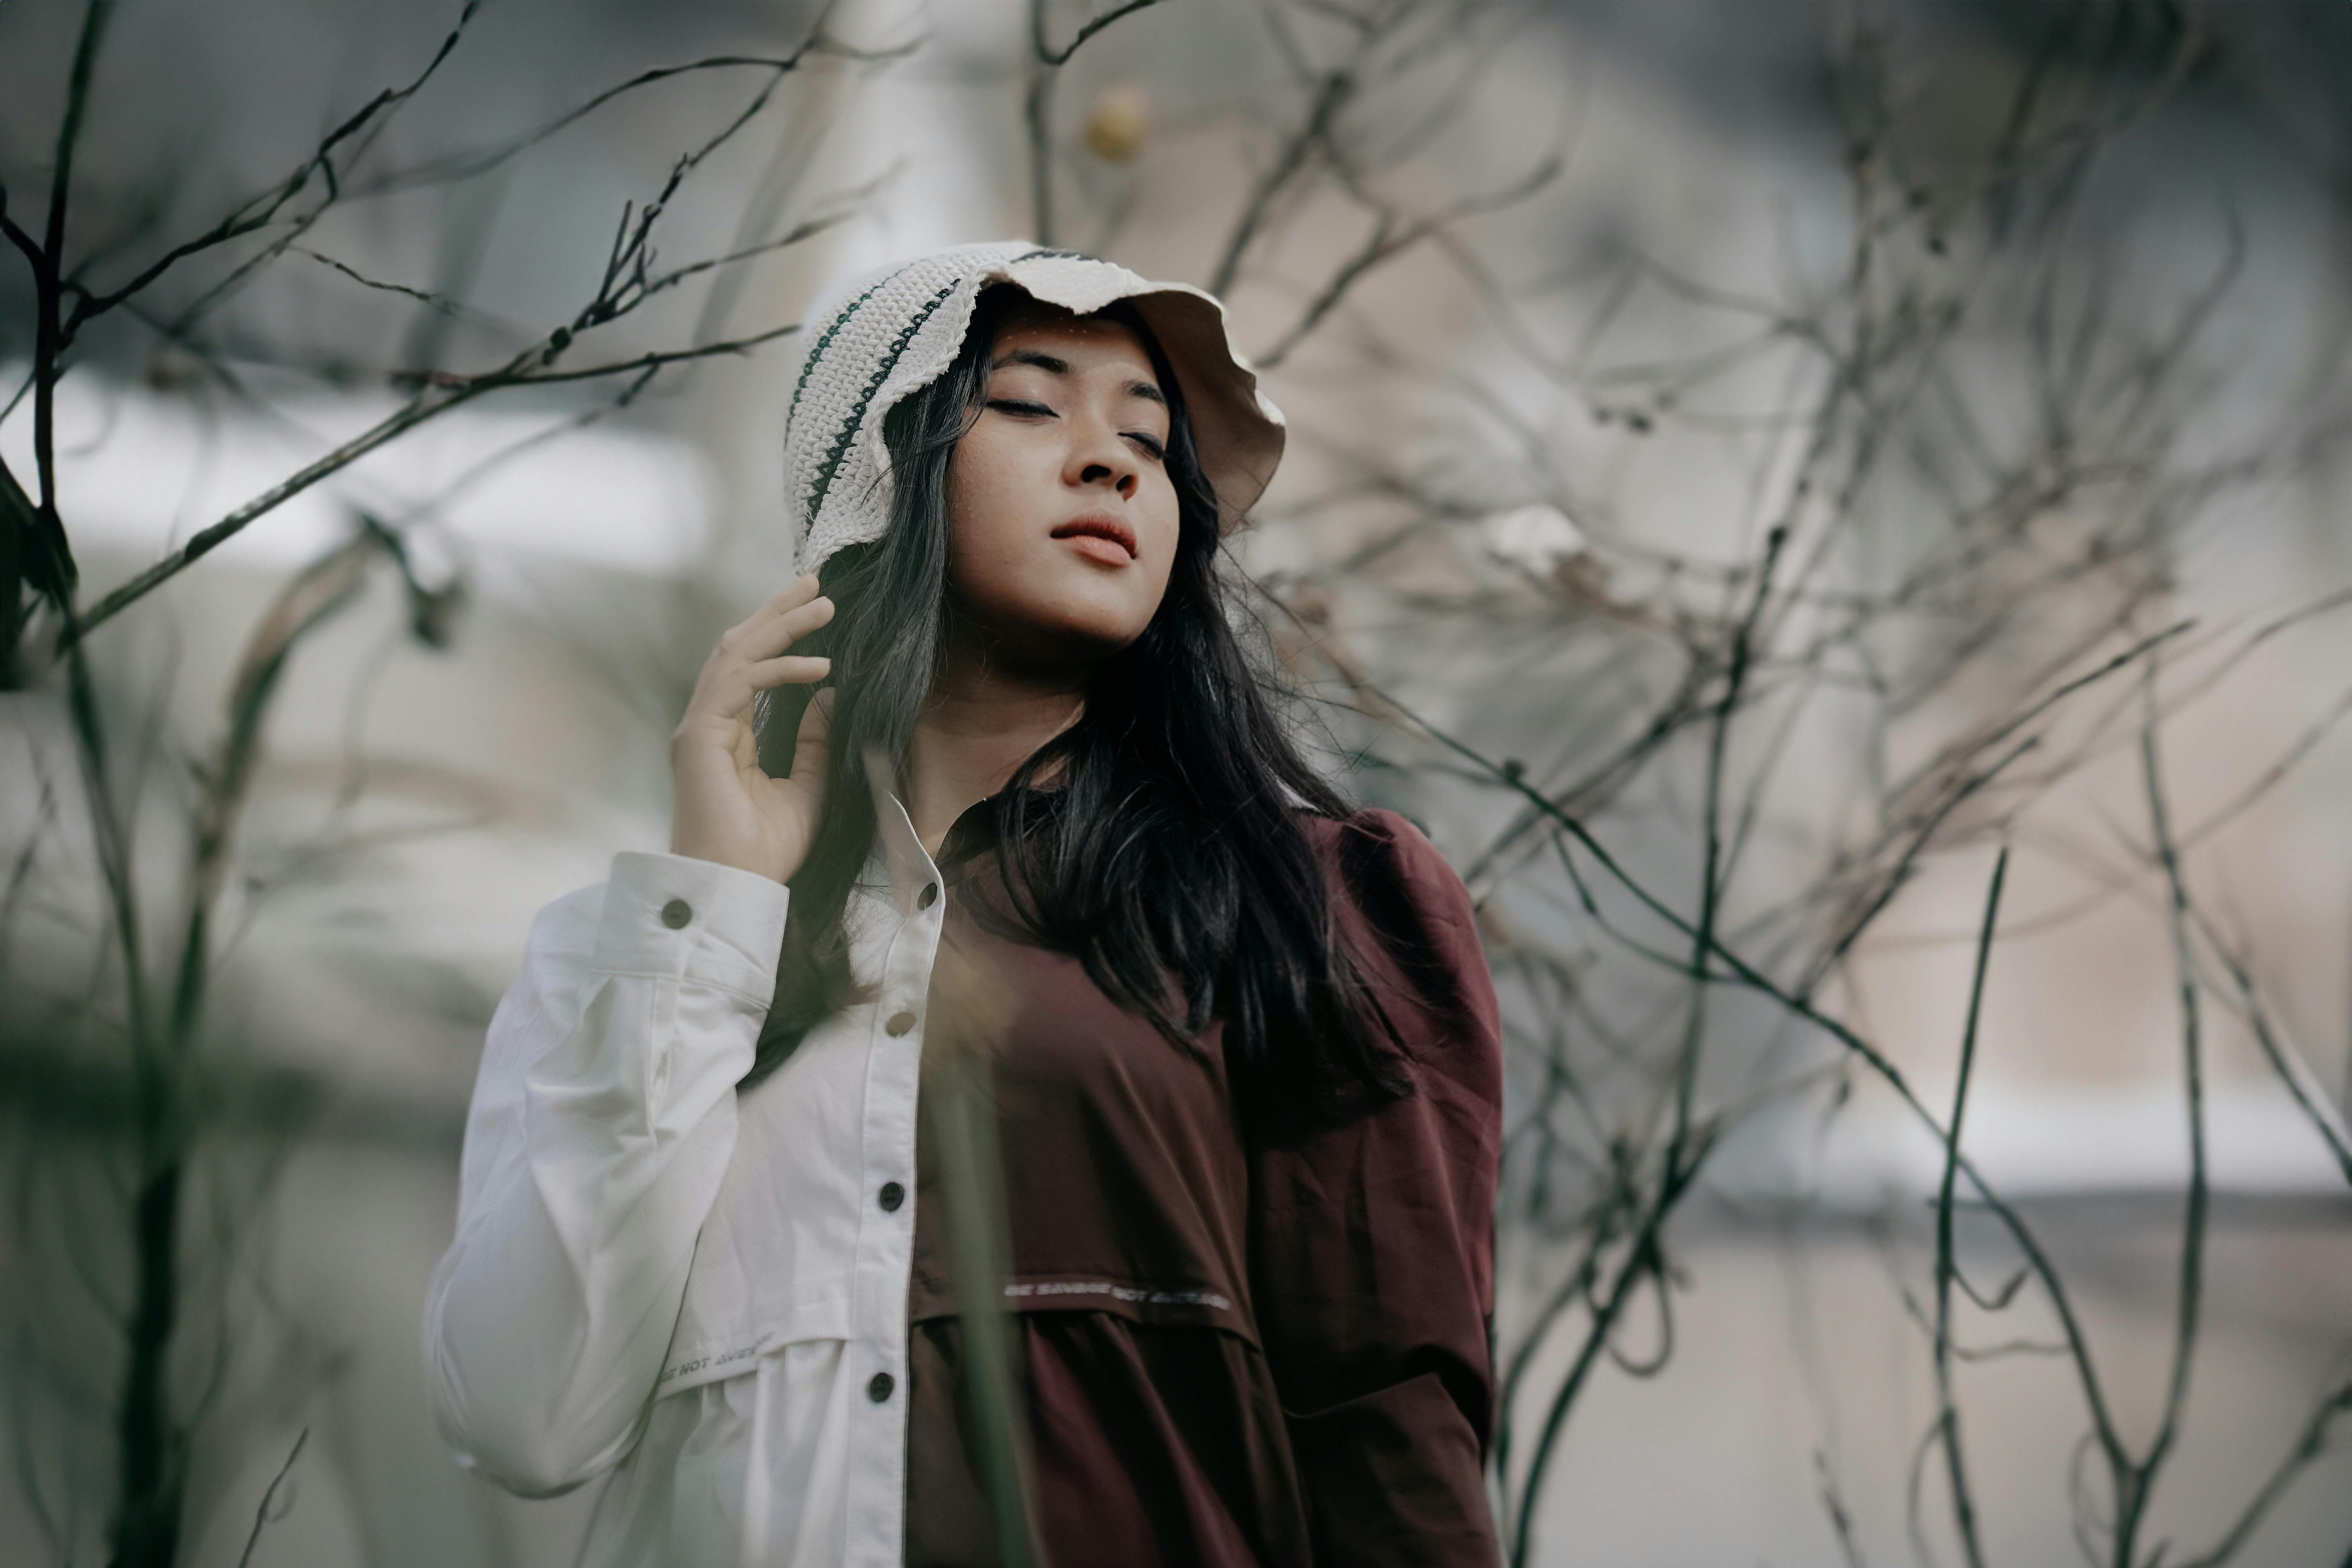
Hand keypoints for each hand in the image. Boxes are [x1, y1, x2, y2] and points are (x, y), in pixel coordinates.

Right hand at [669, 573, 835, 882]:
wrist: (736, 887)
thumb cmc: (765, 851)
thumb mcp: (808, 788)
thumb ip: (813, 742)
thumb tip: (830, 697)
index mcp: (726, 734)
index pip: (750, 667)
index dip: (779, 634)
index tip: (816, 611)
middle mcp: (707, 723)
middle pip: (739, 648)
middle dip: (777, 613)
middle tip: (815, 584)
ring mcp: (698, 727)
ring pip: (737, 655)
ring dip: (780, 626)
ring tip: (823, 605)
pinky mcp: (699, 736)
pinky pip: (741, 684)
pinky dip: (780, 668)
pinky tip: (820, 667)